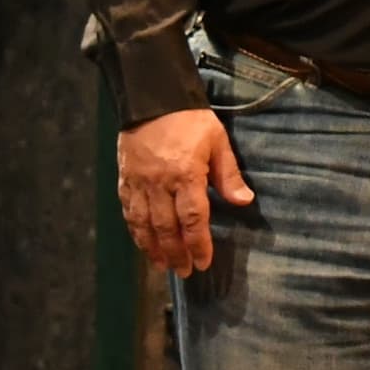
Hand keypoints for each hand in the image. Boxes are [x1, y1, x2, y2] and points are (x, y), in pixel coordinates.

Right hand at [118, 107, 254, 276]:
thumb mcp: (217, 141)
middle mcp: (160, 183)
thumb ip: (228, 174)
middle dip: (176, 253)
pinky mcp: (125, 178)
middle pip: (167, 228)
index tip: (203, 263)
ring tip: (162, 266)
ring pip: (144, 224)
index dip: (199, 244)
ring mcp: (139, 182)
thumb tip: (245, 202)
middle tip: (184, 272)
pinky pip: (128, 211)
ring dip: (153, 249)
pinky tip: (143, 242)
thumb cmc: (190, 118)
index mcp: (186, 175)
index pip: (193, 219)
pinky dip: (135, 230)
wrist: (151, 97)